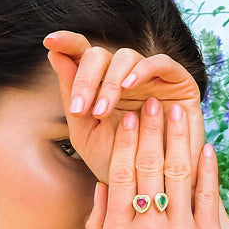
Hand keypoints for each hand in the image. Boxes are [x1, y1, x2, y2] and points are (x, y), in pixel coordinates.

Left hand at [43, 31, 205, 185]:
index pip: (82, 54)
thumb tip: (54, 55)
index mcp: (100, 85)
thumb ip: (71, 96)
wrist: (150, 188)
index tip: (50, 41)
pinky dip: (142, 70)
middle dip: (86, 78)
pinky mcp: (178, 81)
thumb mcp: (86, 133)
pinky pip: (161, 62)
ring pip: (127, 57)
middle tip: (79, 109)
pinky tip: (129, 87)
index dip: (67, 41)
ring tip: (101, 112)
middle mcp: (125, 76)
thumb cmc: (118, 163)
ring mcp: (152, 77)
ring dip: (109, 82)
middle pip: (101, 55)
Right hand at [85, 96, 225, 228]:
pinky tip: (206, 147)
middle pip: (148, 166)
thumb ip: (98, 224)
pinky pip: (208, 198)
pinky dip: (208, 169)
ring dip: (180, 138)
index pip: (119, 173)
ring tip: (180, 112)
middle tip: (153, 103)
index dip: (124, 141)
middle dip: (151, 130)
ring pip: (179, 174)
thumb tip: (101, 184)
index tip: (127, 118)